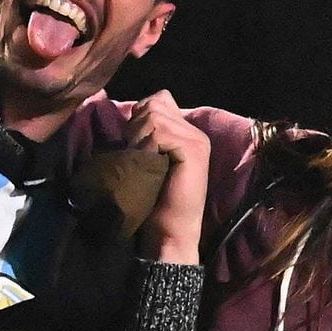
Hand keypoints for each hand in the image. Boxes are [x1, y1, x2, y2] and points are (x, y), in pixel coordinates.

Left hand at [127, 90, 211, 261]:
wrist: (170, 231)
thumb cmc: (156, 200)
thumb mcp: (148, 159)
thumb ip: (147, 133)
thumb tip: (134, 109)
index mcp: (187, 132)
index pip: (159, 99)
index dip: (140, 118)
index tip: (137, 146)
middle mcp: (196, 132)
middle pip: (153, 105)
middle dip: (136, 128)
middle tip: (140, 157)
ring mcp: (197, 140)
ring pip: (153, 117)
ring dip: (139, 140)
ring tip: (145, 163)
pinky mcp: (193, 150)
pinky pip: (158, 132)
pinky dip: (146, 148)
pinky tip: (150, 167)